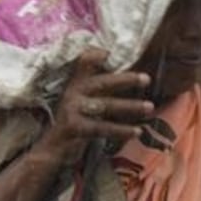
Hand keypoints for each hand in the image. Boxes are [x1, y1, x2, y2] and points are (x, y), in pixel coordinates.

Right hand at [31, 49, 154, 165]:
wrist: (50, 149)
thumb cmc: (73, 124)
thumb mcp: (83, 102)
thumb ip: (100, 90)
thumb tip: (130, 78)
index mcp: (75, 83)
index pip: (85, 62)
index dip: (98, 54)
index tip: (114, 51)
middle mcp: (72, 93)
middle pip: (102, 82)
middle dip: (125, 79)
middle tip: (146, 78)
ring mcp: (72, 109)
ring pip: (105, 105)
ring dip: (130, 106)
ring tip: (149, 107)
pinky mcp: (73, 127)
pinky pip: (101, 128)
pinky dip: (121, 130)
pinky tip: (137, 131)